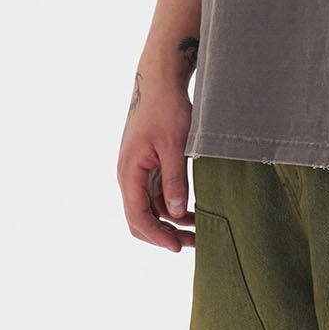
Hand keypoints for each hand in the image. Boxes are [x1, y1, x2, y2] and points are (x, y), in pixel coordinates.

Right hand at [118, 66, 197, 251]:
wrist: (159, 82)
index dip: (157, 236)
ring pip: (151, 209)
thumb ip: (174, 181)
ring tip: (199, 230)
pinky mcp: (149, 166)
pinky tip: (193, 211)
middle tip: (192, 243)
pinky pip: (157, 195)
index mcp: (129, 173)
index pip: (137, 217)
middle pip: (140, 218)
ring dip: (171, 222)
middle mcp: (129, 176)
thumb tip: (175, 213)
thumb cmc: (165, 109)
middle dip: (164, 234)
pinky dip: (173, 206)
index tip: (177, 248)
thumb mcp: (174, 146)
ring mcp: (138, 172)